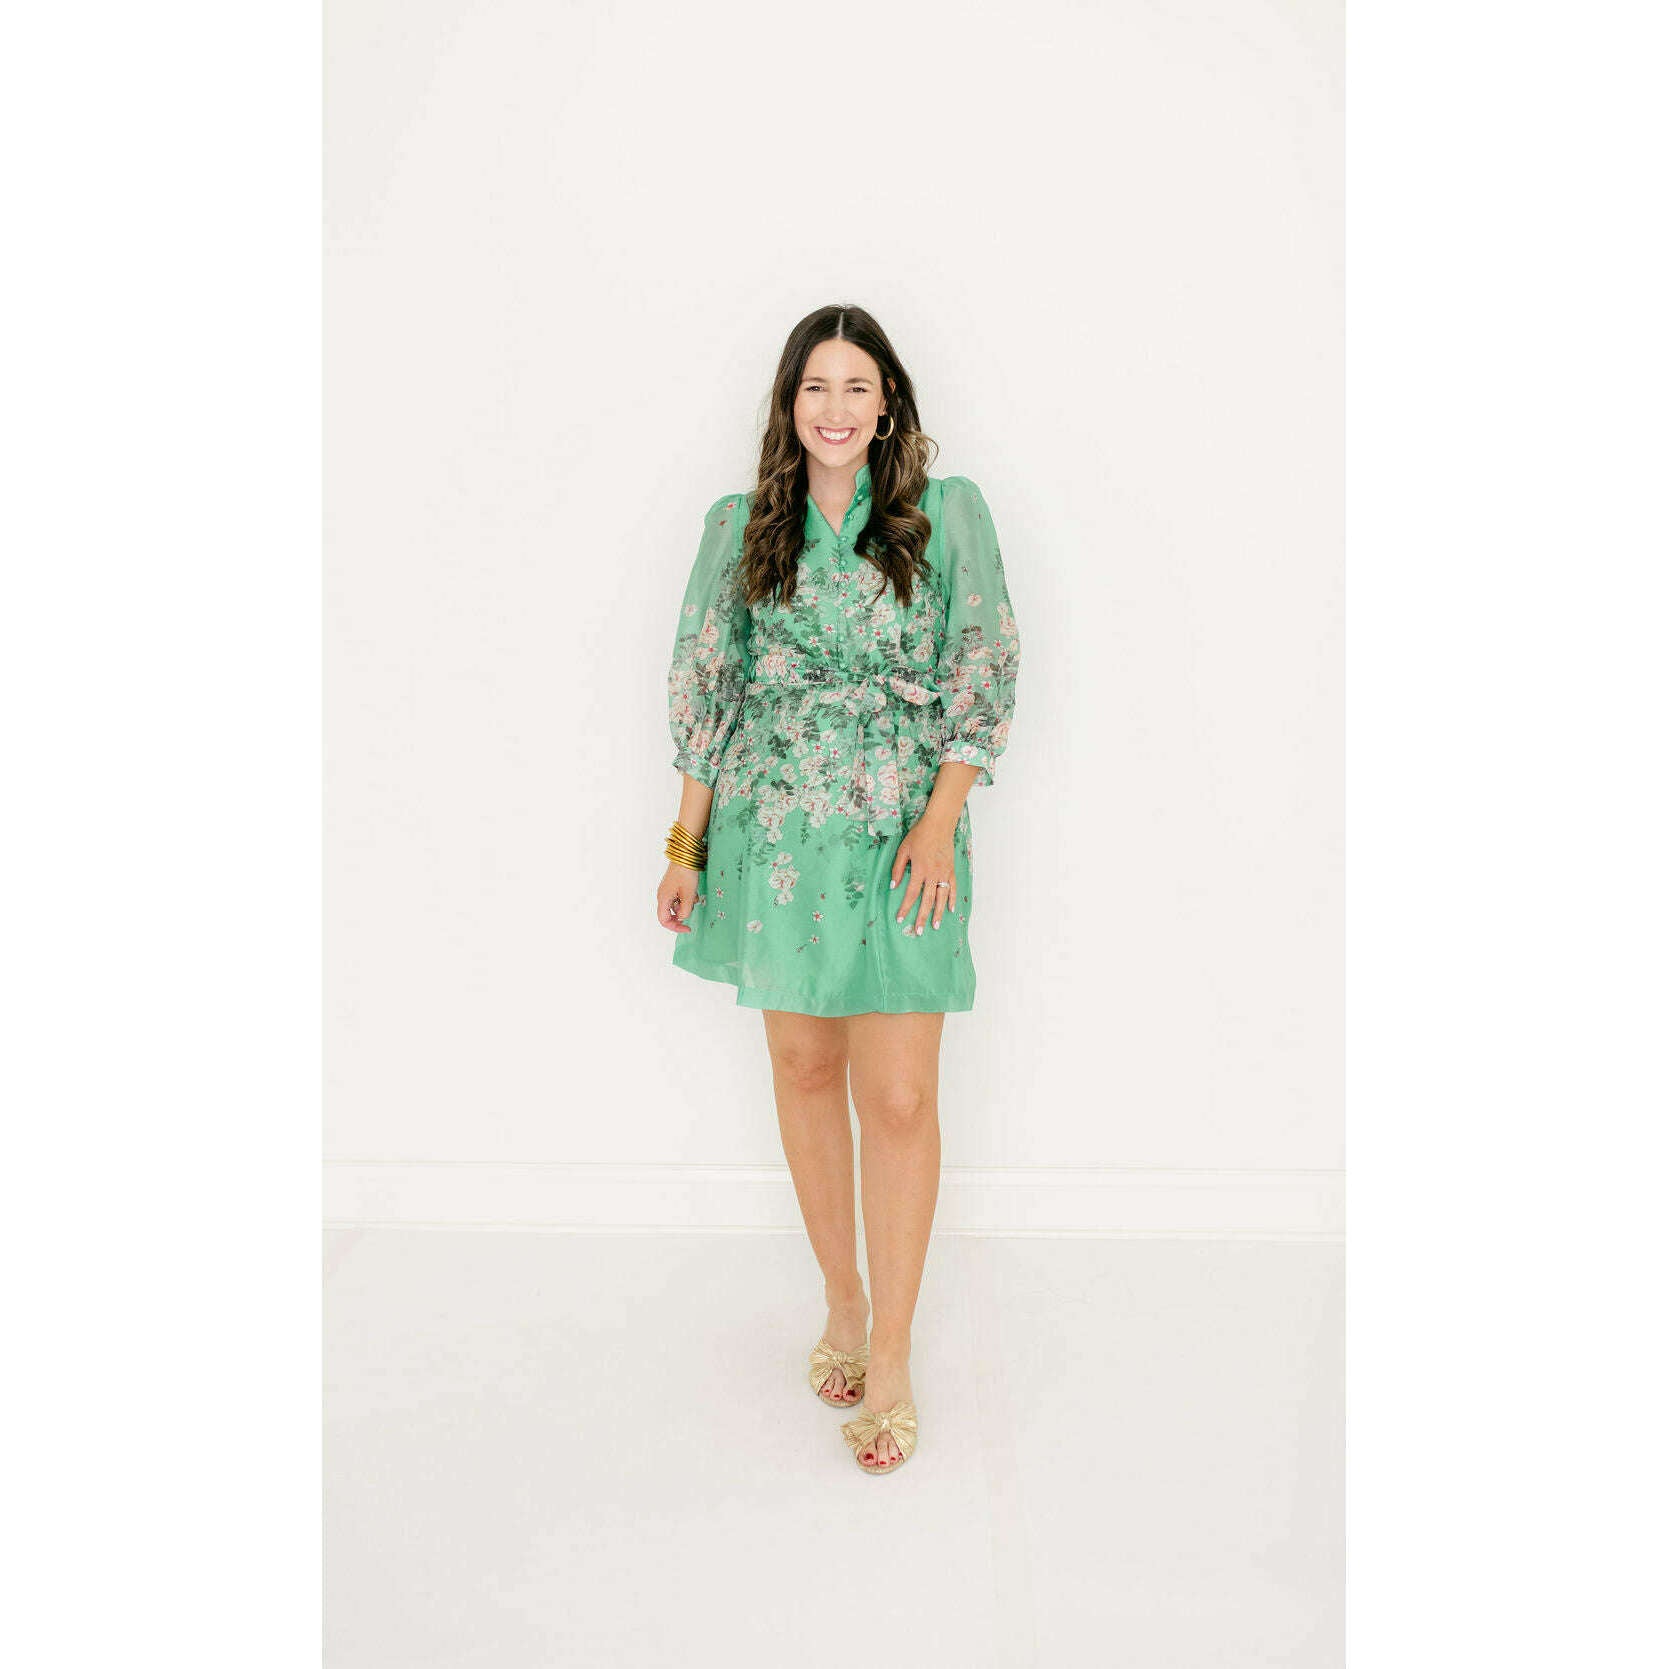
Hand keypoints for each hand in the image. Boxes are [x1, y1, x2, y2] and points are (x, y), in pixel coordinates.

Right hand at [658, 862, 700, 932]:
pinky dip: (686, 898)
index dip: (675, 927)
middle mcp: (662, 896)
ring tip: (693, 896)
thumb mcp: (688, 894)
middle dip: (681, 915)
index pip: (664, 920)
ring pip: (675, 906)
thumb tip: (683, 918)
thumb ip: (685, 909)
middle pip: (669, 914)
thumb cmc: (685, 873)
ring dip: (685, 905)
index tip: (687, 928)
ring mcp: (667, 891)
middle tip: (691, 912)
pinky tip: (693, 891)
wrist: (685, 855)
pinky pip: (678, 898)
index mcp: (663, 899)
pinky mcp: (673, 886)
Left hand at [890, 817, 956, 933]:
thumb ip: (898, 869)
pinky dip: (952, 899)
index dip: (905, 908)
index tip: (900, 920)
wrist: (938, 825)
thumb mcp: (903, 850)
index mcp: (919, 870)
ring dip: (938, 913)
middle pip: (927, 900)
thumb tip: (892, 886)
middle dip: (922, 917)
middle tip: (918, 931)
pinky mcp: (951, 870)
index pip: (911, 894)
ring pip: (941, 897)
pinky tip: (950, 910)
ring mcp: (944, 873)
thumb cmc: (919, 835)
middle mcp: (933, 874)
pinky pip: (953, 887)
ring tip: (935, 926)